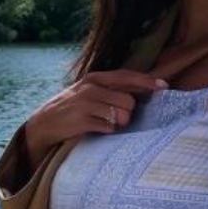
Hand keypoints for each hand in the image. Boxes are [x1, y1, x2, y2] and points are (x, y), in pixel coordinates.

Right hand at [24, 69, 168, 164]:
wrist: (43, 124)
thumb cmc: (74, 109)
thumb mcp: (90, 93)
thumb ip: (113, 91)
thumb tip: (142, 93)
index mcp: (95, 78)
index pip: (126, 76)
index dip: (146, 81)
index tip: (164, 86)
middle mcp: (91, 87)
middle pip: (128, 100)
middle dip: (128, 113)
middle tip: (118, 119)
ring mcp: (84, 103)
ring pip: (120, 115)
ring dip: (118, 123)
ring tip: (106, 124)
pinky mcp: (80, 120)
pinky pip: (108, 127)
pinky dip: (107, 131)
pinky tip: (97, 130)